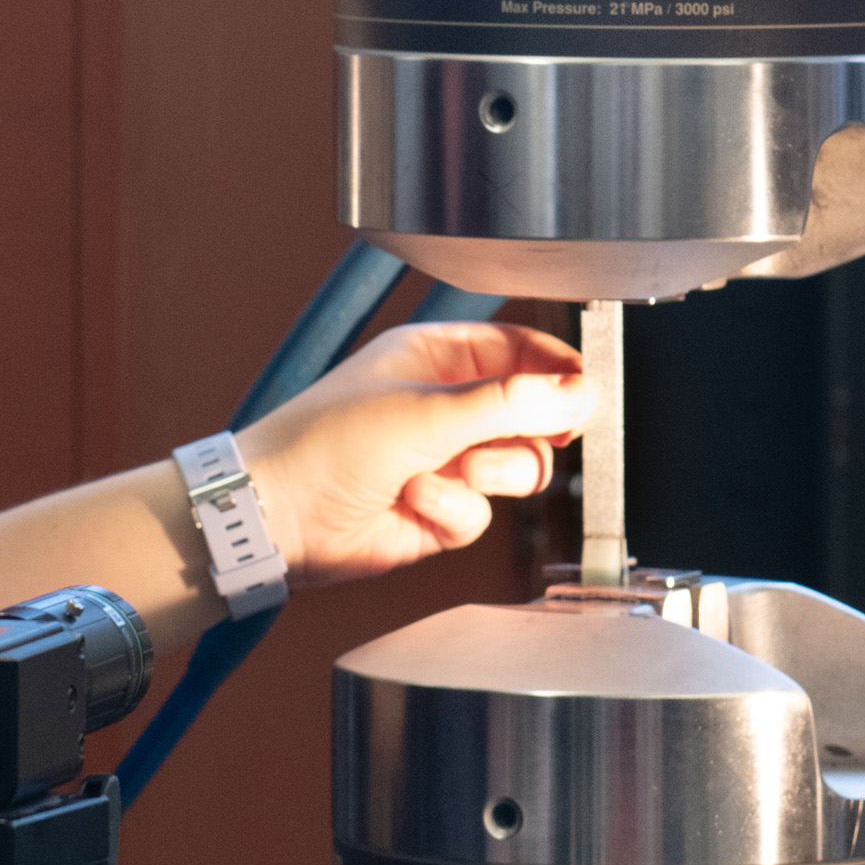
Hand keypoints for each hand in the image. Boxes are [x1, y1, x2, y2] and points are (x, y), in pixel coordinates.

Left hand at [234, 319, 591, 587]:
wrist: (279, 514)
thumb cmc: (327, 441)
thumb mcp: (426, 409)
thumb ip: (508, 402)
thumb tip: (578, 392)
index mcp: (433, 357)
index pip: (517, 349)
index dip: (556, 369)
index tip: (585, 390)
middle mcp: (441, 406)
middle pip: (528, 415)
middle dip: (528, 431)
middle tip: (539, 436)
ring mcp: (440, 460)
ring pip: (514, 469)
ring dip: (489, 474)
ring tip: (451, 471)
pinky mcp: (436, 511)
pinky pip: (480, 513)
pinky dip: (452, 510)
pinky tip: (412, 501)